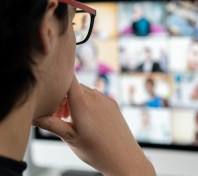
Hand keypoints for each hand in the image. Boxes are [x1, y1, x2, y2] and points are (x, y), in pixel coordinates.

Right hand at [33, 75, 155, 175]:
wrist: (124, 157)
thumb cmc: (97, 151)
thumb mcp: (70, 138)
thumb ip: (51, 124)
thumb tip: (34, 116)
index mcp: (83, 104)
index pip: (69, 79)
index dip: (58, 79)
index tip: (51, 91)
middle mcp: (95, 97)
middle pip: (74, 87)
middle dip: (63, 98)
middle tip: (60, 116)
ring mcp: (106, 99)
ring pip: (85, 91)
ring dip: (76, 100)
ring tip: (74, 120)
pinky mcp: (113, 103)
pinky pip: (96, 96)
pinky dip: (88, 102)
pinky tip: (88, 119)